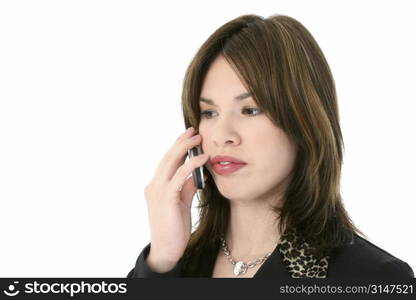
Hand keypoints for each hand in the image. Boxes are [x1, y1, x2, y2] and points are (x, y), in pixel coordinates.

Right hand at [144, 127, 208, 270]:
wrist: (167, 249)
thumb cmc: (174, 227)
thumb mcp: (182, 203)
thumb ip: (186, 187)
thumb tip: (196, 174)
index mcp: (156, 186)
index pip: (166, 161)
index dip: (177, 147)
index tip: (188, 136)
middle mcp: (154, 185)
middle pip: (167, 157)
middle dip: (180, 142)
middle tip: (193, 130)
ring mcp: (158, 191)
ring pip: (170, 162)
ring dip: (185, 148)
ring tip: (198, 138)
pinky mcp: (167, 198)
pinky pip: (180, 176)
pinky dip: (191, 165)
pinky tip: (202, 158)